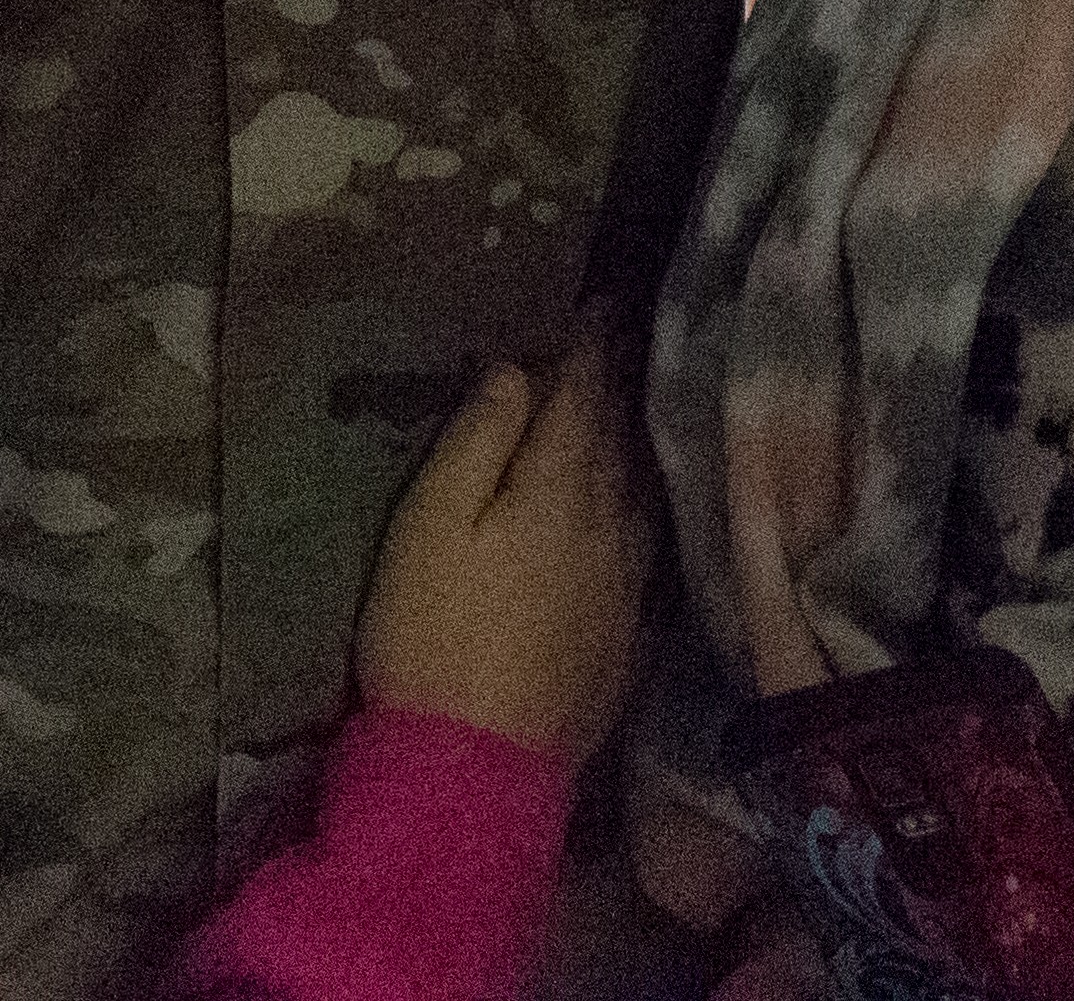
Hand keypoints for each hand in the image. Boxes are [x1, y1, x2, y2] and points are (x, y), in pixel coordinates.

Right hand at [354, 353, 655, 759]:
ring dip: (634, 444)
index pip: (579, 401)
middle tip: (622, 335)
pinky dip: (639, 508)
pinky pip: (644, 548)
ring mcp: (625, 587)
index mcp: (558, 491)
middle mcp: (609, 528)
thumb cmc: (432, 635)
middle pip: (616, 441)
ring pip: (637, 492)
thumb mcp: (429, 526)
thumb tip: (515, 372)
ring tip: (632, 407)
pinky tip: (636, 507)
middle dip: (616, 385)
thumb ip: (476, 443)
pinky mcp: (625, 637)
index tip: (596, 303)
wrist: (473, 770)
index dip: (585, 349)